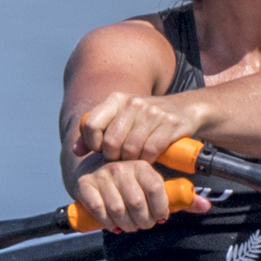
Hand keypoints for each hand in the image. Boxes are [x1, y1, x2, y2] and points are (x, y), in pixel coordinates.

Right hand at [70, 155, 177, 232]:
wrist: (95, 169)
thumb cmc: (130, 182)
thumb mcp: (155, 185)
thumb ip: (180, 196)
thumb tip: (205, 205)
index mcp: (142, 164)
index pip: (156, 188)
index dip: (160, 209)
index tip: (160, 217)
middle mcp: (121, 167)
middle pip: (137, 203)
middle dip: (143, 221)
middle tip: (143, 224)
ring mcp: (101, 175)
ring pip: (117, 210)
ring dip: (126, 225)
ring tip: (129, 225)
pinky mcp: (84, 185)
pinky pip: (98, 210)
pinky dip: (107, 223)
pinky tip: (112, 224)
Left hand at [75, 89, 207, 166]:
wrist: (186, 109)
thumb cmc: (147, 120)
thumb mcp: (121, 120)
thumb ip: (97, 133)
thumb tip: (75, 150)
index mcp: (117, 99)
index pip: (91, 124)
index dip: (92, 143)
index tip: (101, 150)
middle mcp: (133, 103)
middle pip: (111, 141)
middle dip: (114, 157)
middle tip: (120, 159)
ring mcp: (153, 112)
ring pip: (131, 148)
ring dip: (132, 160)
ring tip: (134, 159)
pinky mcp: (170, 123)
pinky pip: (150, 150)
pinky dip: (147, 159)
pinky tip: (148, 159)